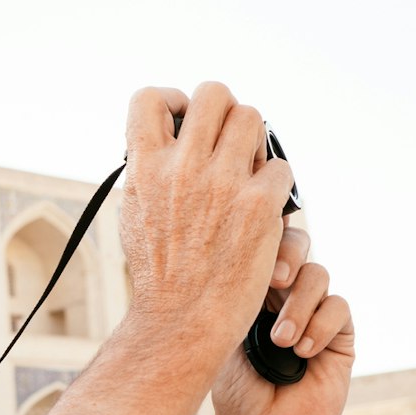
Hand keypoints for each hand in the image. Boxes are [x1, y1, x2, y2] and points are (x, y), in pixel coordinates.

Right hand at [121, 82, 293, 370]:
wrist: (182, 320)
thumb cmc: (159, 274)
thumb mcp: (134, 212)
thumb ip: (148, 170)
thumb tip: (164, 137)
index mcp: (145, 167)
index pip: (151, 98)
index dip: (172, 101)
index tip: (182, 120)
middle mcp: (183, 167)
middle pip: (214, 94)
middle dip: (223, 112)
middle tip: (225, 141)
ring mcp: (223, 184)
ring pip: (252, 119)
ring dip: (254, 141)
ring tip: (247, 168)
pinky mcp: (259, 206)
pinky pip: (281, 168)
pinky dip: (275, 184)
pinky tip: (264, 205)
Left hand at [211, 238, 354, 414]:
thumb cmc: (235, 387)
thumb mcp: (225, 334)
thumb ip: (238, 294)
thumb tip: (242, 255)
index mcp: (251, 286)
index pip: (263, 243)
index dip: (263, 236)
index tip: (252, 254)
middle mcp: (284, 294)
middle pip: (297, 244)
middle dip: (288, 254)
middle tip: (275, 279)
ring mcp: (314, 312)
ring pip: (318, 275)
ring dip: (300, 305)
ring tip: (281, 341)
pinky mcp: (340, 335)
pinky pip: (338, 308)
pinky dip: (321, 326)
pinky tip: (304, 352)